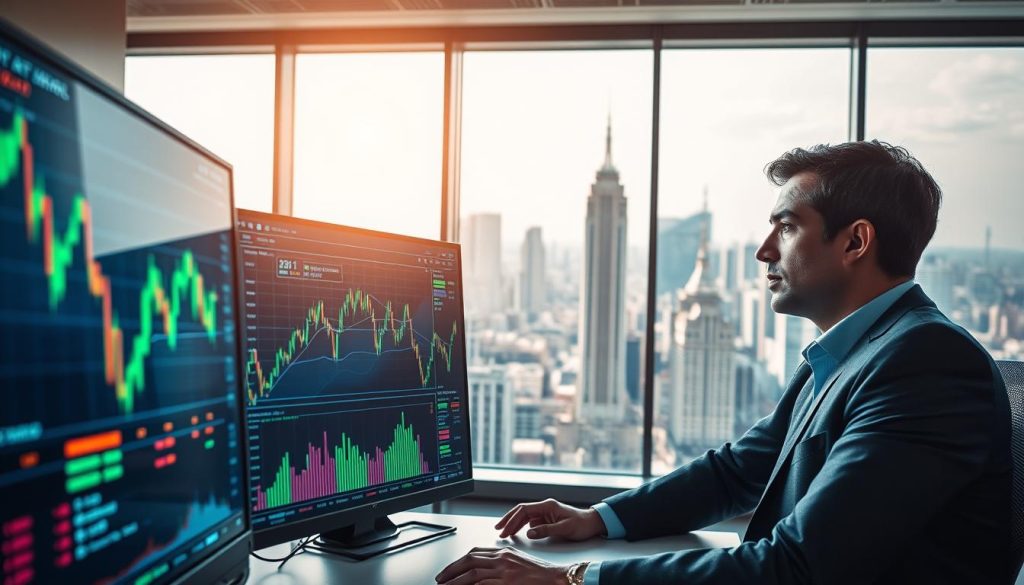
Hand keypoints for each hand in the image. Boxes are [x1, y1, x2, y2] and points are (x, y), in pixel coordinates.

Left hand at [434, 546, 567, 584]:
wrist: (555, 578)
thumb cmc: (539, 574)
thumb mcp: (517, 563)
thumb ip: (500, 564)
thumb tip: (482, 572)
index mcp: (503, 552)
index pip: (474, 553)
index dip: (458, 561)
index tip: (448, 570)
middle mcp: (501, 558)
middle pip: (469, 560)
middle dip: (451, 570)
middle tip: (440, 579)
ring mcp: (504, 570)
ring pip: (472, 574)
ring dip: (455, 581)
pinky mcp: (507, 582)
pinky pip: (483, 584)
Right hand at [494, 498, 605, 540]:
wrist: (592, 523)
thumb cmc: (581, 524)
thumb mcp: (564, 529)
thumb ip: (546, 530)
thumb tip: (529, 533)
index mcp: (548, 505)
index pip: (524, 510)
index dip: (512, 519)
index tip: (504, 528)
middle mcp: (545, 507)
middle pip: (521, 511)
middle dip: (509, 520)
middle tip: (499, 530)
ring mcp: (545, 513)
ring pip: (525, 516)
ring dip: (514, 523)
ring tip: (505, 532)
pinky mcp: (547, 518)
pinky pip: (530, 521)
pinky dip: (522, 526)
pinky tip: (517, 531)